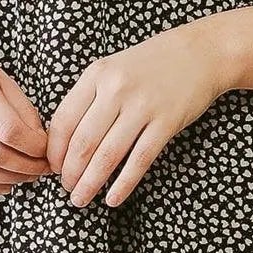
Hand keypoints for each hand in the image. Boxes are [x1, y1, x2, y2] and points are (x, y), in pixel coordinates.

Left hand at [46, 22, 229, 208]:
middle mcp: (116, 89)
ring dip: (90, 183)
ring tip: (81, 199)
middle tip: (66, 189)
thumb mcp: (112, 69)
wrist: (200, 53)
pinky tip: (113, 199)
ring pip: (108, 155)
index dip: (54, 150)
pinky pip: (139, 160)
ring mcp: (143, 106)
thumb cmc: (150, 64)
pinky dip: (123, 184)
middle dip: (70, 173)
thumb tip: (64, 141)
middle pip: (83, 142)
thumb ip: (89, 98)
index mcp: (96, 75)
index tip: (53, 168)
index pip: (64, 120)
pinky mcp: (167, 122)